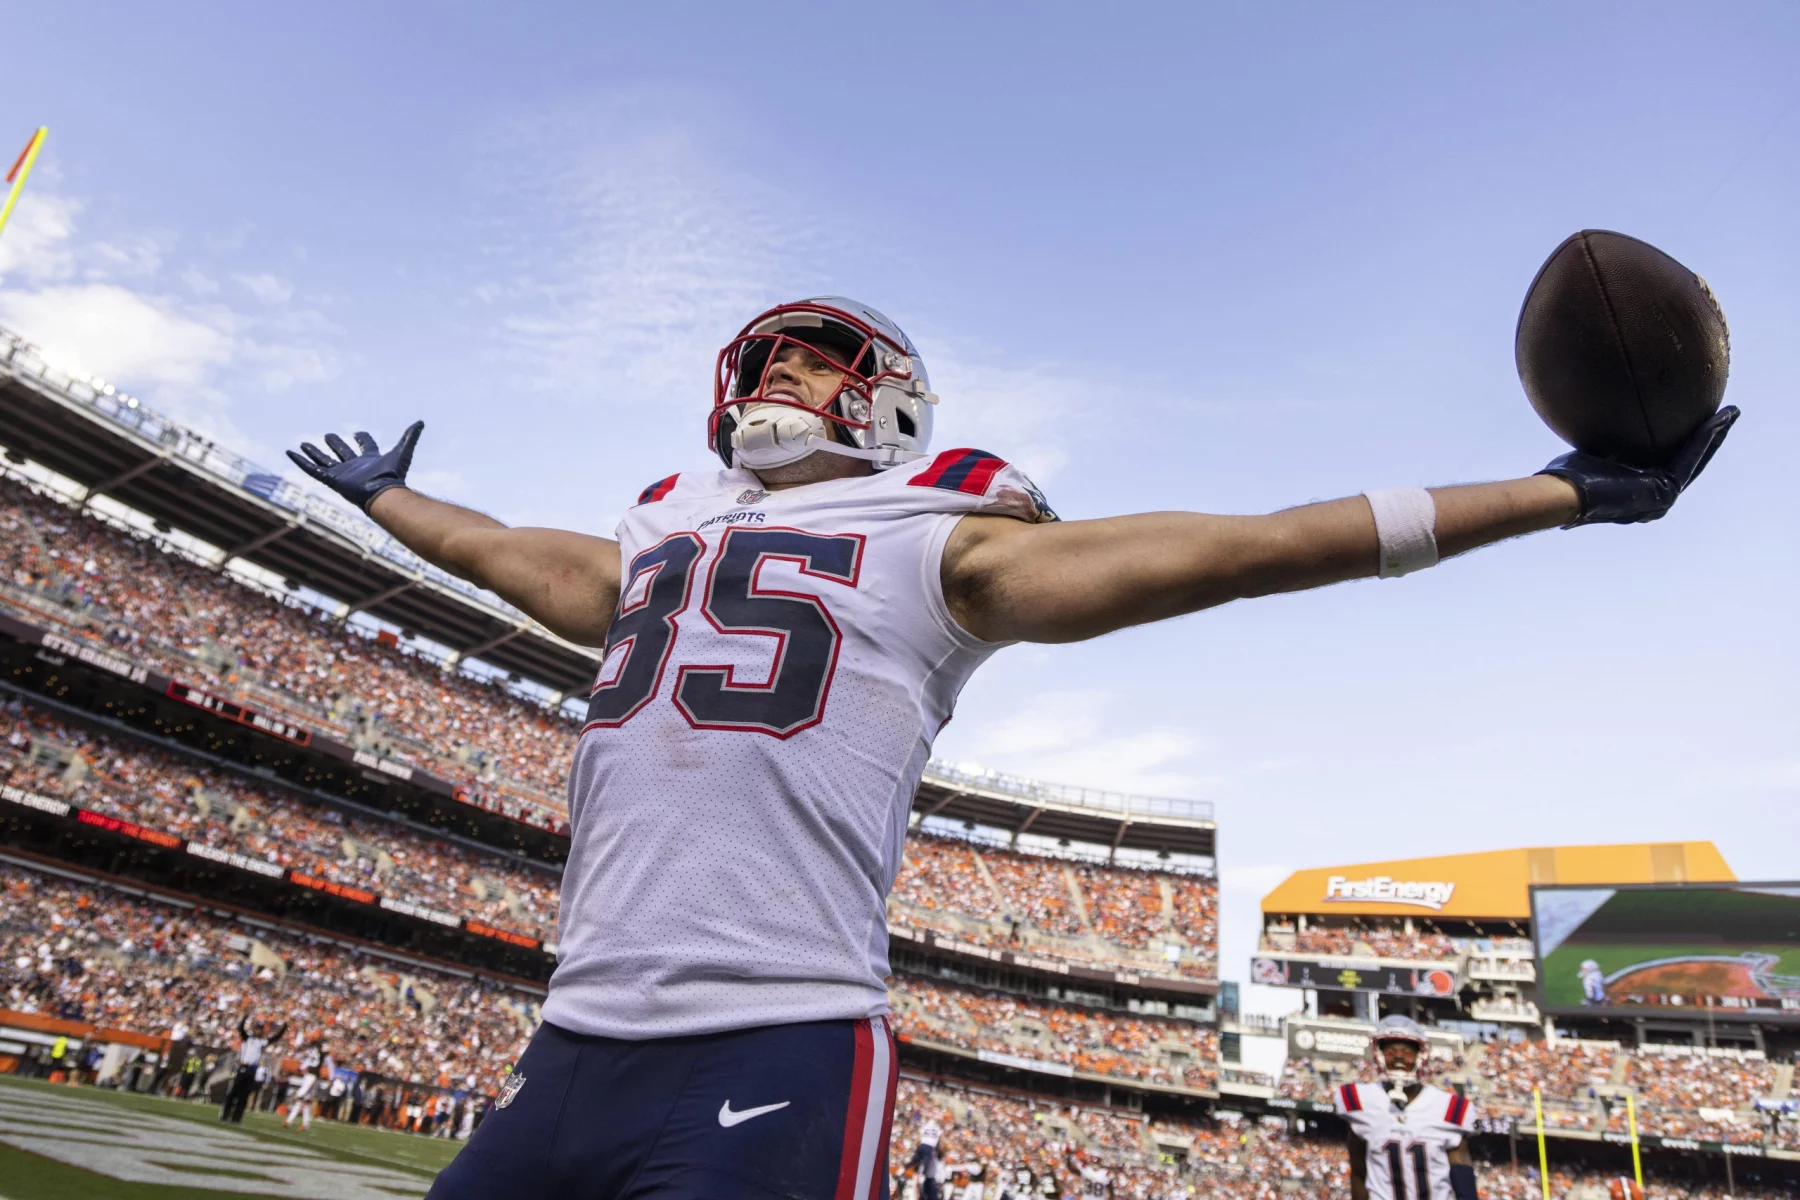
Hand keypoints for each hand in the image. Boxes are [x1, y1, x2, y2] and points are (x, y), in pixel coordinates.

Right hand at [287, 421, 423, 512]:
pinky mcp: (331, 480)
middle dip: (335, 444)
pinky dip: (300, 461)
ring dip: (314, 452)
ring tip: (303, 443)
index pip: (366, 446)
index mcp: (371, 460)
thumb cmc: (393, 476)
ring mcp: (342, 473)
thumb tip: (421, 422)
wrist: (382, 494)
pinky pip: (312, 469)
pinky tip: (290, 453)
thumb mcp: (402, 452)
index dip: (363, 439)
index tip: (358, 433)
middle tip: (328, 435)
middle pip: (343, 452)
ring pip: (325, 460)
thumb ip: (411, 437)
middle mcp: (355, 467)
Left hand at [1537, 405, 1737, 525]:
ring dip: (1714, 436)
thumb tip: (1602, 423)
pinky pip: (1688, 460)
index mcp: (1638, 492)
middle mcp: (1654, 499)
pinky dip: (1703, 440)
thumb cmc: (1565, 477)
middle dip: (1709, 439)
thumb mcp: (1591, 453)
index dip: (1687, 444)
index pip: (1669, 463)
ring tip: (1730, 414)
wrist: (1562, 495)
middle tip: (1725, 417)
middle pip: (1689, 463)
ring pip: (1694, 460)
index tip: (1698, 423)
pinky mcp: (1664, 493)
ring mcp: (1661, 499)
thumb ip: (1605, 445)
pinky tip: (1716, 420)